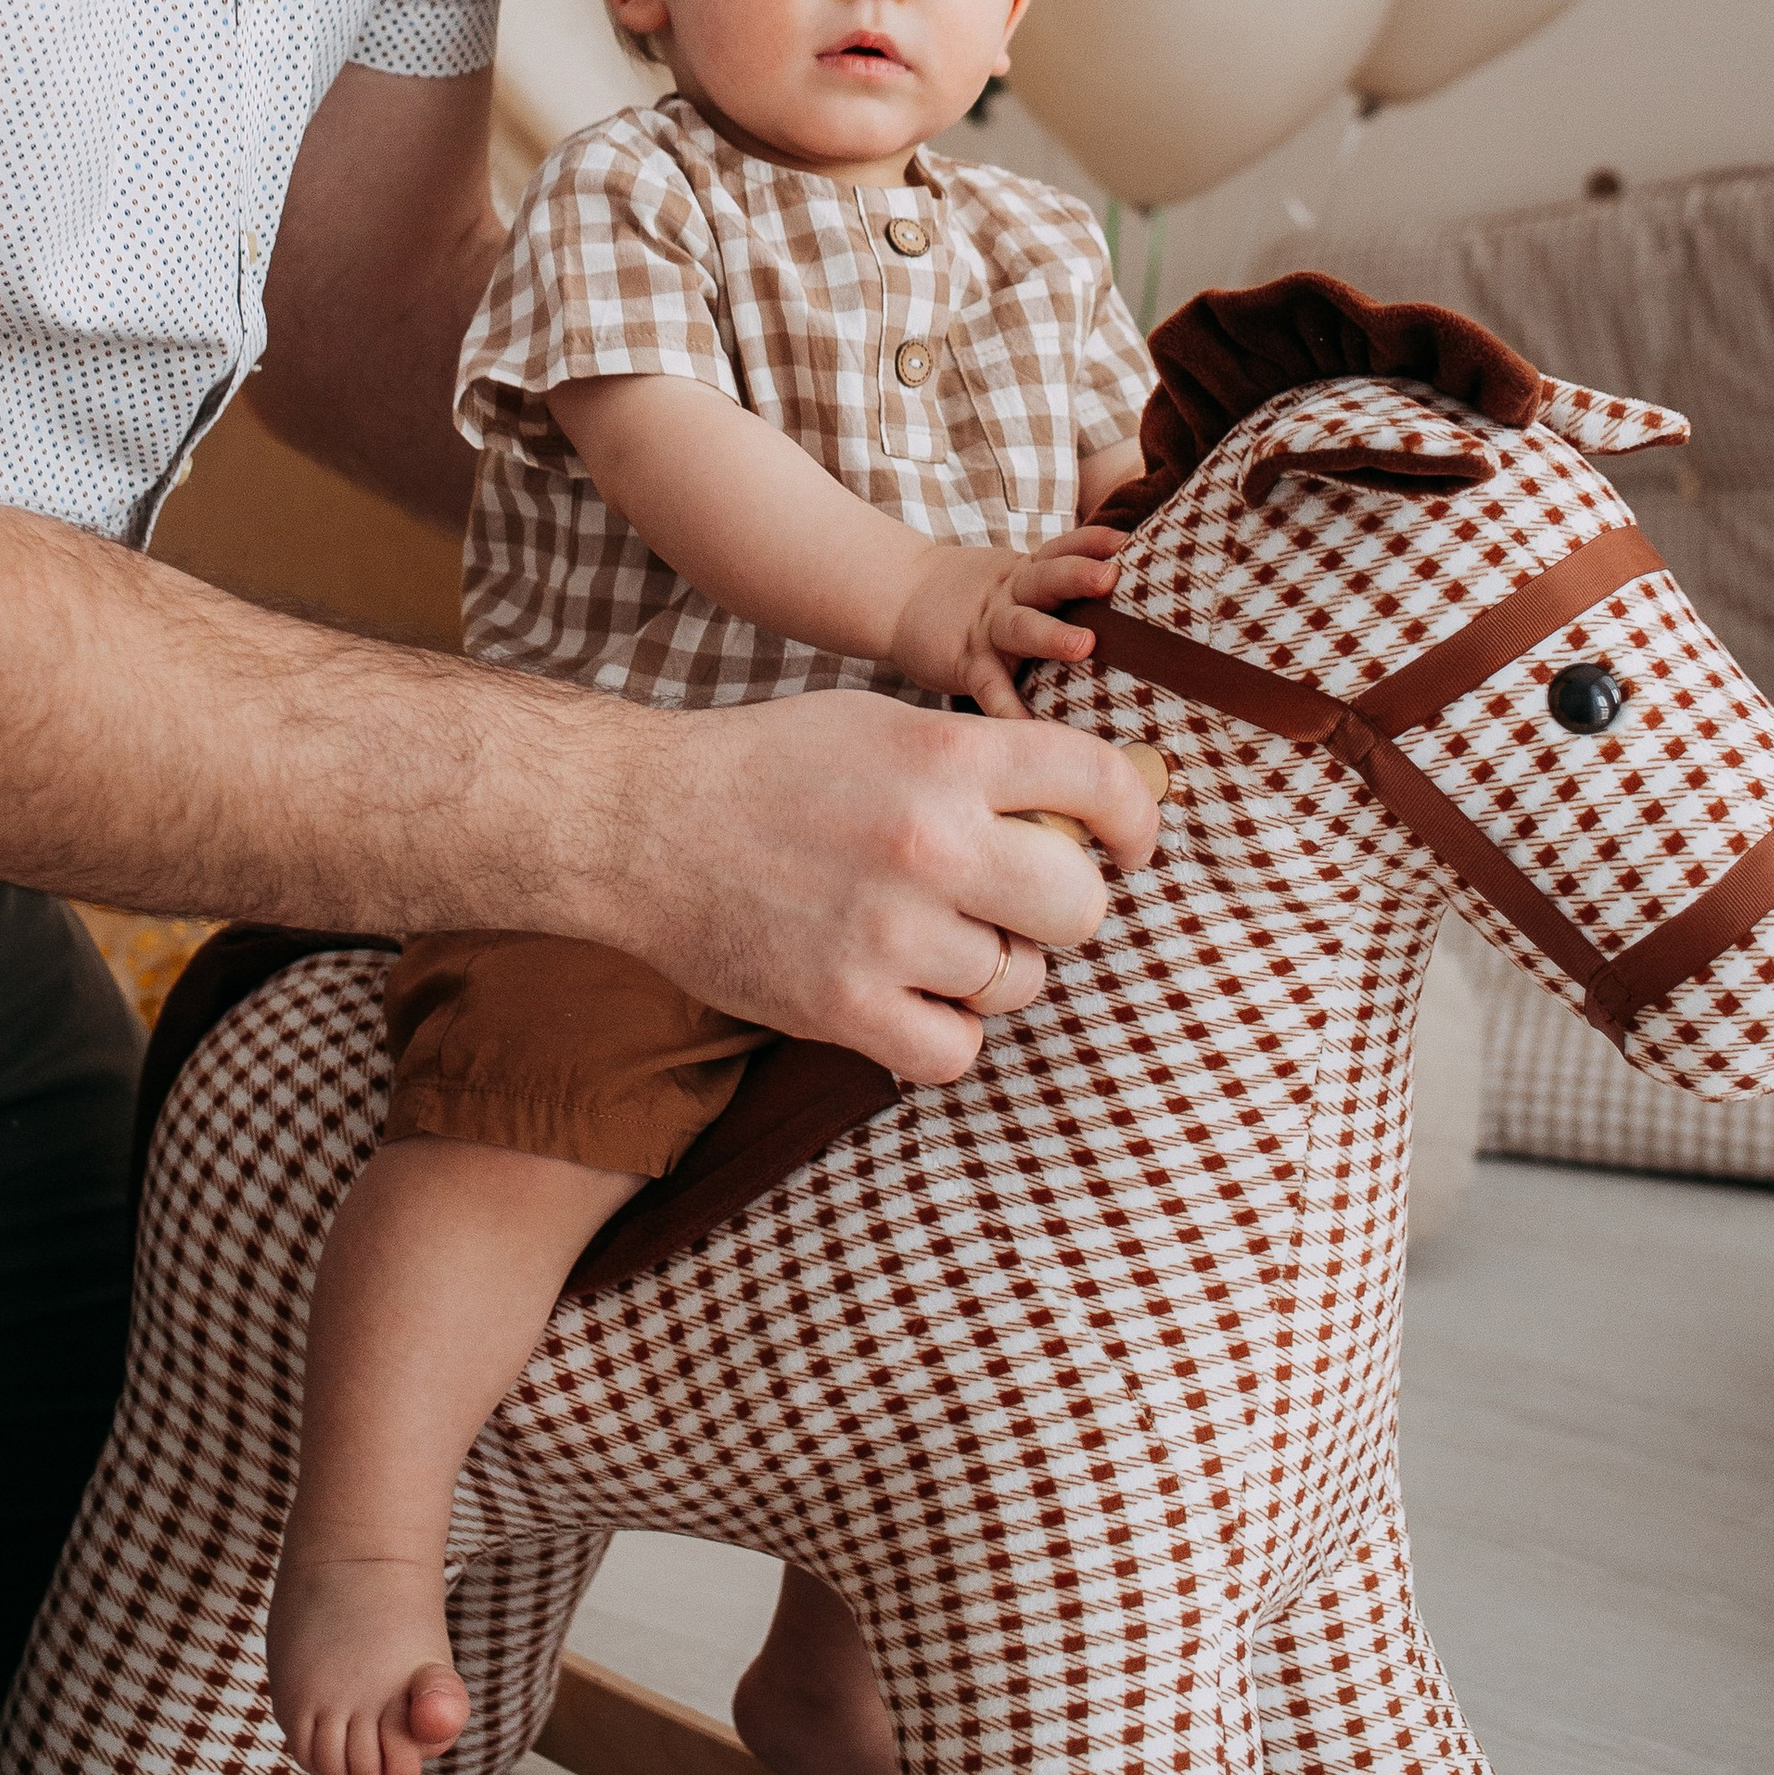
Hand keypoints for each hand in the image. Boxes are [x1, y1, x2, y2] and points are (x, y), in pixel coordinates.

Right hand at [621, 689, 1163, 1085]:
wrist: (638, 824)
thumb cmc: (766, 768)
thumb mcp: (883, 725)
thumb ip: (980, 765)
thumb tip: (1084, 813)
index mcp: (946, 754)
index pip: (1100, 785)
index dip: (1135, 821)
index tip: (1129, 846)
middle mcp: (930, 841)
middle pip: (1080, 907)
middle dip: (1058, 908)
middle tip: (1012, 901)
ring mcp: (889, 931)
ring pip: (1020, 983)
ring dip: (992, 969)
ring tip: (928, 939)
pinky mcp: (845, 1009)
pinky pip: (956, 1049)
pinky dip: (942, 1031)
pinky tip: (904, 994)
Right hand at [886, 523, 1126, 717]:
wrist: (900, 596)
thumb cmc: (976, 597)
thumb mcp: (1015, 578)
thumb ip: (1056, 582)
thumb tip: (1125, 593)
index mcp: (1028, 573)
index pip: (1062, 549)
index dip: (1092, 542)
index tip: (1127, 541)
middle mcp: (1011, 595)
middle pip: (1048, 579)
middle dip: (1080, 576)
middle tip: (1111, 577)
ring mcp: (987, 628)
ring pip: (1021, 627)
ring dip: (1052, 634)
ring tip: (1083, 644)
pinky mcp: (965, 662)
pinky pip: (988, 686)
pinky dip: (1007, 706)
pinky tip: (1028, 726)